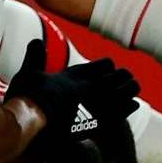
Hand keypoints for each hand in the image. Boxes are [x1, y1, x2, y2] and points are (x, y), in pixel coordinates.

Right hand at [5, 38, 139, 161]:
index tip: (106, 74)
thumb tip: (35, 41)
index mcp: (78, 73)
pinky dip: (130, 106)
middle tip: (121, 84)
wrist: (35, 121)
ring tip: (129, 93)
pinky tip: (134, 105)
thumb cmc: (29, 99)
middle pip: (120, 76)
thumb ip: (34, 56)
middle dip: (122, 79)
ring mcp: (100, 102)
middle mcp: (92, 85)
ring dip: (129, 90)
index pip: (106, 65)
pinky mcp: (103, 120)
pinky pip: (126, 108)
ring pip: (128, 89)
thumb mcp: (28, 72)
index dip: (108, 69)